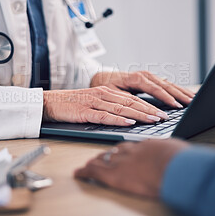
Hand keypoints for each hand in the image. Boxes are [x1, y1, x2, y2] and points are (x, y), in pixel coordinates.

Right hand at [43, 86, 171, 125]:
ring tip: (153, 120)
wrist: (50, 102)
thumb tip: (129, 116)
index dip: (149, 105)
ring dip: (139, 114)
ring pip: (121, 108)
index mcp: (107, 92)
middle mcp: (103, 95)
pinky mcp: (85, 112)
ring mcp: (94, 103)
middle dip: (149, 110)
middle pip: (131, 102)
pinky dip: (118, 120)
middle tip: (164, 116)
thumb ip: (110, 106)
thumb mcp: (94, 102)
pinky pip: (104, 116)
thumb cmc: (72, 104)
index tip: (162, 112)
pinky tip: (129, 123)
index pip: (132, 99)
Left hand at [74, 139, 189, 197]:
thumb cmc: (182, 162)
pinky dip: (85, 171)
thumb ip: (174, 155)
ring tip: (91, 162)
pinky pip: (94, 171)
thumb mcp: (180, 154)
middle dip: (109, 152)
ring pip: (103, 158)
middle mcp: (131, 150)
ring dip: (97, 160)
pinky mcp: (113, 174)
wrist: (176, 168)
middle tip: (103, 155)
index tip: (122, 150)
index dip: (125, 148)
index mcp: (147, 145)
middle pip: (115, 149)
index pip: (131, 145)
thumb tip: (181, 159)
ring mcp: (121, 160)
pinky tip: (78, 173)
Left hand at [90, 71, 194, 107]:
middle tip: (191, 103)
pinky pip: (165, 84)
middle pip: (165, 85)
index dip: (166, 97)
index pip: (155, 88)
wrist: (102, 77)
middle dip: (179, 94)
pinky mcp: (150, 79)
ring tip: (193, 99)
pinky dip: (176, 89)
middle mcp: (144, 75)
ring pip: (167, 84)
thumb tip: (139, 109)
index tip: (176, 106)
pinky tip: (185, 94)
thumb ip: (126, 99)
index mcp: (136, 77)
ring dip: (181, 91)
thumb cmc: (106, 86)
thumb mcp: (113, 93)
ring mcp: (148, 76)